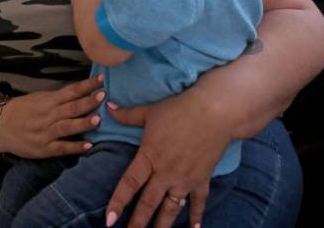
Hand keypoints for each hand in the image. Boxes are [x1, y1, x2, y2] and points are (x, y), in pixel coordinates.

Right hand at [0, 74, 104, 158]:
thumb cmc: (22, 110)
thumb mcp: (39, 99)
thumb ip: (59, 98)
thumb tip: (82, 93)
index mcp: (47, 101)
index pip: (70, 91)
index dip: (86, 86)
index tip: (101, 80)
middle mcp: (48, 115)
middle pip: (71, 108)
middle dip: (88, 102)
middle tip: (103, 96)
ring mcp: (46, 133)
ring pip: (67, 127)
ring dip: (83, 123)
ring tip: (98, 119)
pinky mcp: (44, 149)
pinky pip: (61, 147)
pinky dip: (75, 146)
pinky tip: (88, 145)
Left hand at [105, 87, 229, 227]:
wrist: (215, 112)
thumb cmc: (179, 109)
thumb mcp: (150, 111)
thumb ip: (128, 114)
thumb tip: (108, 107)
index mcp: (149, 157)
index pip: (129, 184)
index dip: (118, 202)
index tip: (109, 220)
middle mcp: (165, 173)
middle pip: (148, 203)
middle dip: (137, 223)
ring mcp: (185, 179)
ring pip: (171, 209)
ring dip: (162, 225)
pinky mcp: (202, 179)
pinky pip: (198, 202)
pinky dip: (196, 216)